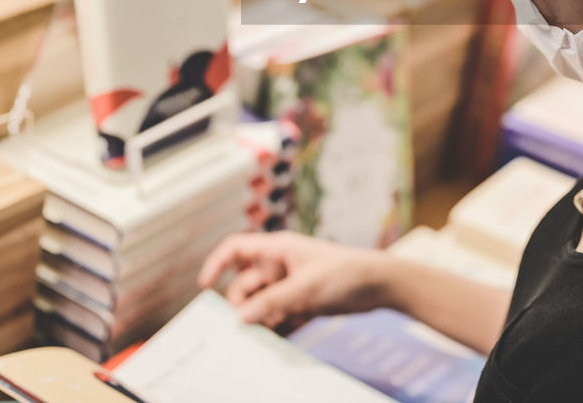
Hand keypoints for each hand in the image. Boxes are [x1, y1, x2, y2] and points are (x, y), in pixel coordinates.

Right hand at [197, 231, 389, 329]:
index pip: (236, 249)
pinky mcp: (300, 299)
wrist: (379, 285)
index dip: (216, 264)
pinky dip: (274, 322)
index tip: (204, 286)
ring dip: (259, 316)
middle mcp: (280, 264)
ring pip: (260, 301)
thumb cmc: (345, 274)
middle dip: (242, 303)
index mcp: (278, 248)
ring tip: (269, 329)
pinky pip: (276, 312)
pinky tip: (279, 333)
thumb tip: (240, 317)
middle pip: (245, 283)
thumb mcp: (305, 289)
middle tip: (248, 323)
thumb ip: (271, 302)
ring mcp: (289, 283)